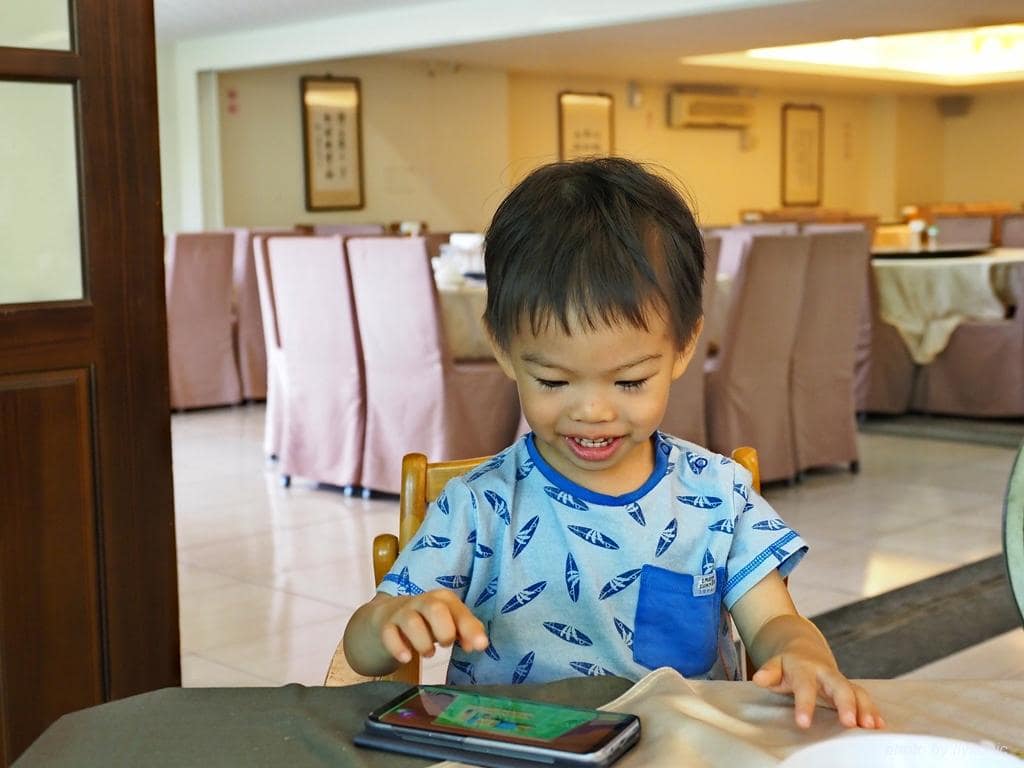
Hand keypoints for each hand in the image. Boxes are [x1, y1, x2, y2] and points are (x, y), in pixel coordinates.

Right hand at [377, 589, 488, 663]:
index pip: (458, 610)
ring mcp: (401, 613)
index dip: (470, 628)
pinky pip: (389, 634)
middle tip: (446, 644)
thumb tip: (479, 644)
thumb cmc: (426, 622)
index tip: (480, 646)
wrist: (387, 618)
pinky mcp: (385, 626)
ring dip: (423, 642)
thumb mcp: (448, 622)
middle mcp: (422, 602)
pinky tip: (406, 658)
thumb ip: (466, 631)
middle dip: (445, 630)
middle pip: (435, 609)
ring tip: (428, 653)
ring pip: (412, 622)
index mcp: (442, 599)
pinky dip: (398, 647)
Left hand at [752, 651, 884, 729]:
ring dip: (864, 708)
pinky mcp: (850, 688)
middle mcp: (826, 674)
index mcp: (804, 669)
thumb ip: (768, 673)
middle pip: (839, 686)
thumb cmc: (787, 664)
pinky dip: (872, 710)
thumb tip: (758, 678)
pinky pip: (863, 697)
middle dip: (846, 704)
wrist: (804, 649)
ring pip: (855, 691)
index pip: (805, 687)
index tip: (803, 723)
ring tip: (870, 726)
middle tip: (850, 723)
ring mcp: (839, 680)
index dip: (805, 705)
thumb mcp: (774, 665)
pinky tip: (880, 725)